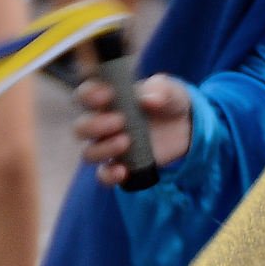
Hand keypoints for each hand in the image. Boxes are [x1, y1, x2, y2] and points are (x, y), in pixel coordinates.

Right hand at [74, 72, 193, 176]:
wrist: (183, 129)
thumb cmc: (169, 102)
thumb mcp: (172, 91)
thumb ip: (162, 90)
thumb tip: (150, 99)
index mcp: (107, 99)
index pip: (85, 95)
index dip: (89, 94)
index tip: (108, 94)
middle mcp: (101, 123)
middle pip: (81, 128)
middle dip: (94, 125)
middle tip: (120, 120)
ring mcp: (108, 146)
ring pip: (89, 153)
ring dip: (103, 149)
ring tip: (126, 141)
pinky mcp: (120, 165)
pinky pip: (104, 175)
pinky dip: (109, 175)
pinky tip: (123, 171)